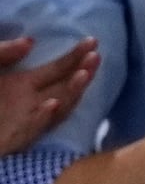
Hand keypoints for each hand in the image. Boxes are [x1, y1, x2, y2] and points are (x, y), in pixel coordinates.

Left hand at [0, 34, 97, 157]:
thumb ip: (2, 53)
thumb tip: (31, 43)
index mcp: (21, 85)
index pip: (58, 69)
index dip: (76, 56)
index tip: (93, 41)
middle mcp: (27, 104)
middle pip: (64, 89)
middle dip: (81, 74)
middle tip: (95, 57)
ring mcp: (18, 124)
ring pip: (54, 111)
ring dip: (69, 94)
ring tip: (81, 76)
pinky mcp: (8, 141)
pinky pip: (27, 133)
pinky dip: (39, 120)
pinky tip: (48, 104)